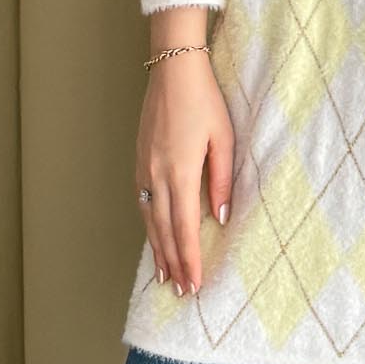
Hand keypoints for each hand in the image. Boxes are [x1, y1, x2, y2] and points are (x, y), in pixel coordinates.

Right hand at [135, 39, 234, 297]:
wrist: (173, 71)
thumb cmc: (204, 101)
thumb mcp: (224, 138)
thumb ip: (222, 180)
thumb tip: (221, 216)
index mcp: (181, 173)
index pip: (186, 228)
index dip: (190, 258)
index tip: (195, 284)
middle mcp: (158, 177)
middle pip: (165, 230)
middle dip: (174, 263)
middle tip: (181, 292)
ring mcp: (144, 170)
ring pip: (150, 220)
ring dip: (158, 250)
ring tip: (165, 276)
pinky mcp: (140, 162)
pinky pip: (143, 203)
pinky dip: (149, 227)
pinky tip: (154, 236)